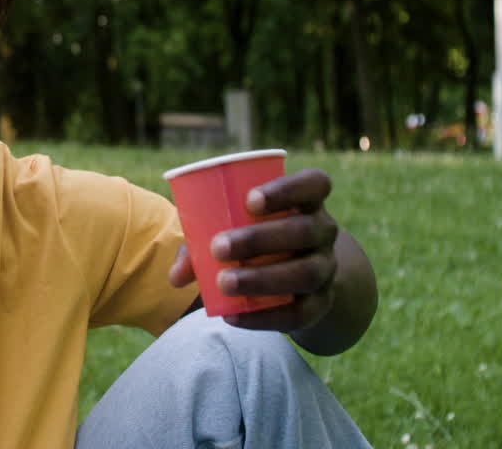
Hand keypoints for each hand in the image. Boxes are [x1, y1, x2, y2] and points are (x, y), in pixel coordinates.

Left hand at [169, 168, 338, 332]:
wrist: (294, 276)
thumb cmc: (252, 237)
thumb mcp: (230, 229)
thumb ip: (199, 243)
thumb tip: (176, 276)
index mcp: (306, 201)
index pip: (315, 184)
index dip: (287, 189)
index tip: (249, 200)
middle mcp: (324, 231)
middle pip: (305, 230)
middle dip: (260, 239)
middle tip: (218, 248)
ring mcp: (326, 268)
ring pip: (306, 272)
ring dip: (262, 278)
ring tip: (223, 283)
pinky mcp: (321, 303)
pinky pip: (300, 312)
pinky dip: (265, 317)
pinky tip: (233, 316)